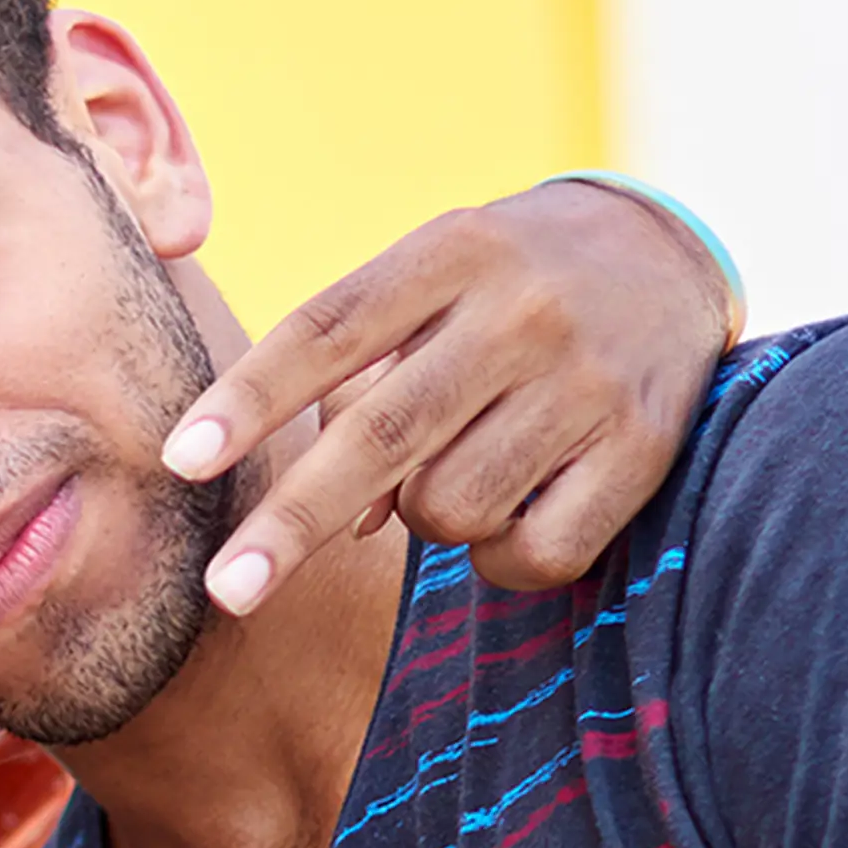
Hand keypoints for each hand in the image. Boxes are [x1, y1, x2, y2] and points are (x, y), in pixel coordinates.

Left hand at [162, 177, 734, 612]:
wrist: (668, 255)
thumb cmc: (504, 288)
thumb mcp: (431, 286)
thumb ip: (362, 382)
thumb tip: (338, 526)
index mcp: (449, 255)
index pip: (328, 330)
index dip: (249, 400)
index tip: (179, 463)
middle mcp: (521, 311)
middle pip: (381, 435)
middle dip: (292, 523)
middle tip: (225, 593)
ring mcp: (587, 381)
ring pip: (452, 507)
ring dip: (426, 522)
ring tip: (460, 472)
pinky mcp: (644, 447)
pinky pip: (533, 550)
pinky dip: (499, 558)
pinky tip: (515, 512)